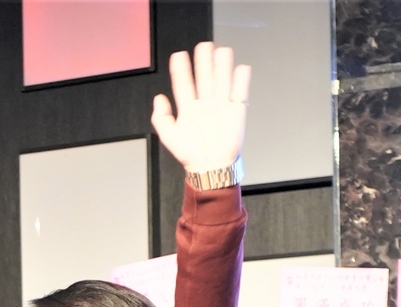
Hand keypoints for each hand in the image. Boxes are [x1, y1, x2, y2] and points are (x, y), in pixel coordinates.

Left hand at [150, 41, 251, 173]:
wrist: (211, 167)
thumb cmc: (190, 153)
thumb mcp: (168, 136)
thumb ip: (161, 117)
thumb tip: (159, 98)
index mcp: (188, 108)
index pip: (183, 84)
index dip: (181, 69)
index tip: (179, 55)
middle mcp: (204, 103)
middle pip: (204, 77)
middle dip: (204, 62)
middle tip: (204, 46)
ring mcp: (220, 106)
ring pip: (221, 81)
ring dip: (222, 66)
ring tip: (221, 51)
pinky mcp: (236, 111)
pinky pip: (239, 93)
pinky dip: (241, 81)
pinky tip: (241, 68)